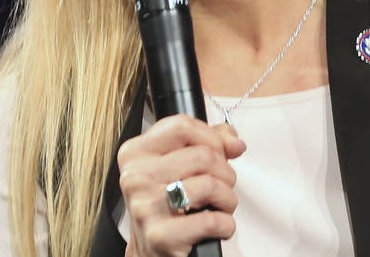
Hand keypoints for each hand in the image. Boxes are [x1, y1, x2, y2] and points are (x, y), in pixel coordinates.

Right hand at [118, 114, 245, 256]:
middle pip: (204, 155)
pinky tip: (215, 226)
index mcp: (136, 153)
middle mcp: (136, 177)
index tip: (217, 152)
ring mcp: (146, 206)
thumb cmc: (166, 207)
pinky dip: (225, 225)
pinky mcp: (161, 236)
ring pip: (211, 185)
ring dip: (228, 199)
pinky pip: (212, 220)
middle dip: (225, 172)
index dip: (210, 138)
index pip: (181, 125)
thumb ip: (206, 143)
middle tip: (220, 186)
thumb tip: (234, 142)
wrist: (151, 251)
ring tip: (219, 206)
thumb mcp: (177, 166)